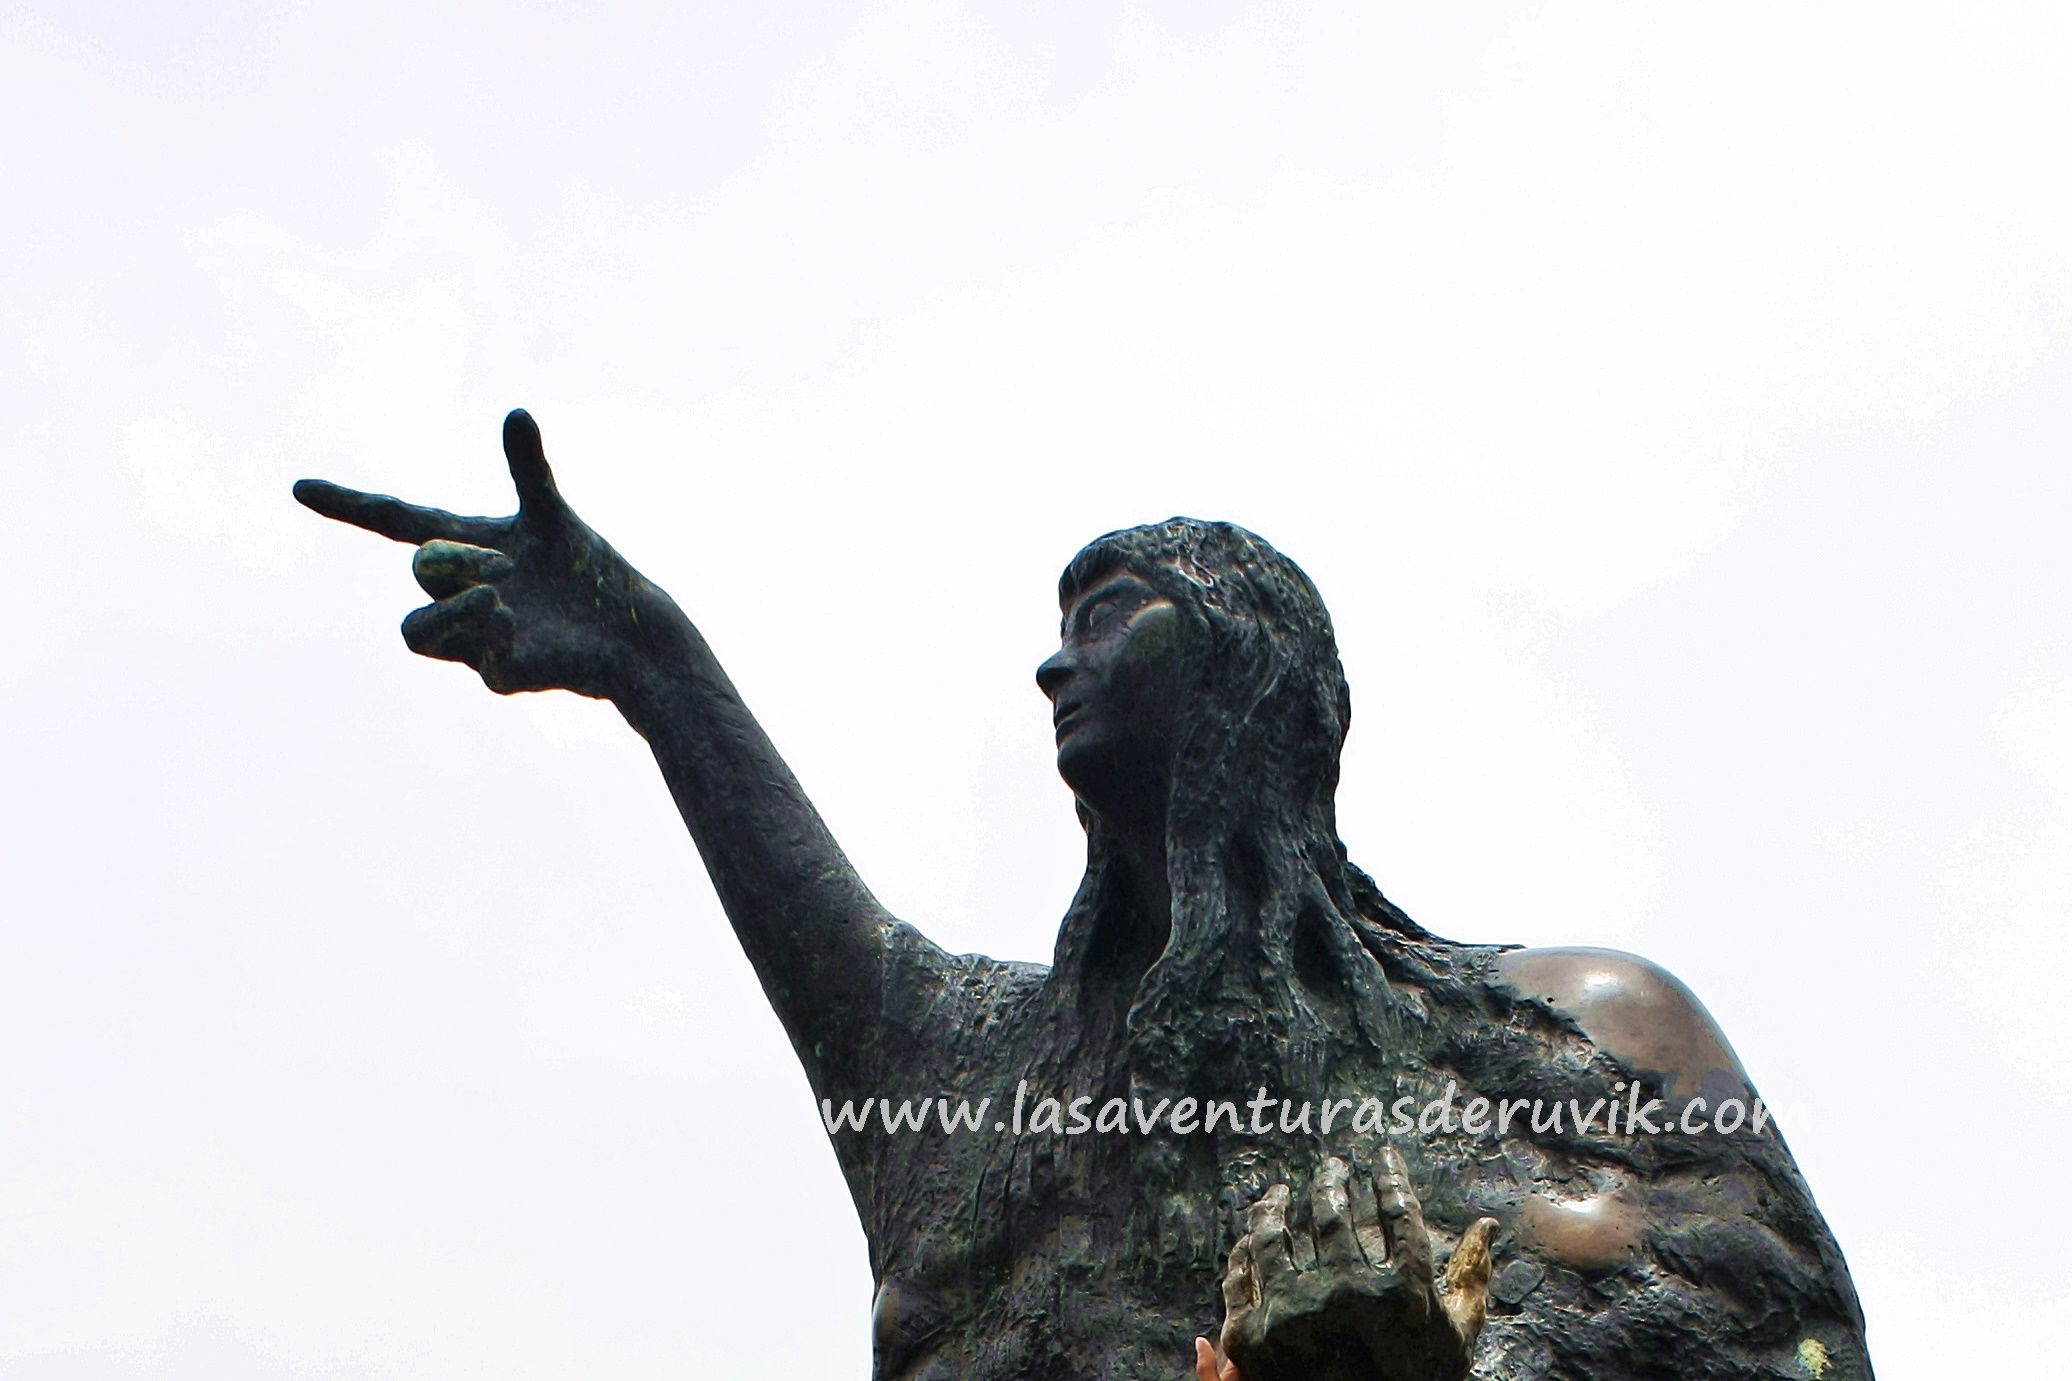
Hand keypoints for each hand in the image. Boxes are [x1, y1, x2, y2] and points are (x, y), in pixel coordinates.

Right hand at [294, 409, 676, 700]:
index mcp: (465, 549)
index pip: (394, 522)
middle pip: (422, 572)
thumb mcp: (553, 517)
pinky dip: (492, 639)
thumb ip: (528, 470)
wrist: (631, 630)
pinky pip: (479, 662)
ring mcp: (474, 640)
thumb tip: (516, 411)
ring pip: (417, 631)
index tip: (300, 486)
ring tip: (495, 597)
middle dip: (454, 562)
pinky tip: (515, 622)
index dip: (350, 505)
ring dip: (448, 610)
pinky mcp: (503, 675)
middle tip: (506, 564)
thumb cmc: (588, 574)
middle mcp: (458, 594)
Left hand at [1216, 1152, 1497, 1380]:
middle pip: (1332, 1212)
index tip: (1382, 1155)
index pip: (1398, 1209)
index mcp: (1400, 1293)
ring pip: (1272, 1236)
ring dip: (1272, 1206)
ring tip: (1277, 1194)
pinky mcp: (1252, 1338)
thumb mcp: (1457, 1340)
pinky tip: (1248, 1241)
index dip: (1391, 1174)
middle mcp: (1345, 1294)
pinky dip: (1241, 1255)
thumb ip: (1472, 1278)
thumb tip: (1486, 1224)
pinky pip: (1237, 1280)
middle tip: (1331, 1168)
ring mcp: (1293, 1314)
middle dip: (1331, 1180)